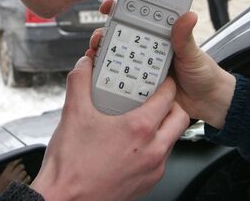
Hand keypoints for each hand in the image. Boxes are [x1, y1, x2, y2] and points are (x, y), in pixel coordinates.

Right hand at [0, 159, 30, 194]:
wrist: (2, 200)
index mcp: (5, 175)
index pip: (12, 164)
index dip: (16, 160)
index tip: (19, 159)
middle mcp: (12, 177)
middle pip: (20, 167)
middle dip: (21, 167)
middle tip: (20, 168)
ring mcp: (18, 181)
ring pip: (24, 172)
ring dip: (24, 173)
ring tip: (21, 175)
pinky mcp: (22, 186)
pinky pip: (27, 178)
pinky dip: (27, 178)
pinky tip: (24, 180)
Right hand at [31, 55, 189, 200]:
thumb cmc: (70, 165)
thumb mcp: (73, 114)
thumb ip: (80, 82)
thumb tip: (84, 65)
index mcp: (139, 129)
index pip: (168, 96)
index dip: (166, 83)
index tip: (159, 78)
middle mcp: (152, 150)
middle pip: (180, 118)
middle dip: (172, 105)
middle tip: (157, 98)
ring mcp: (153, 169)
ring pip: (172, 139)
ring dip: (164, 127)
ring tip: (144, 119)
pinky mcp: (148, 183)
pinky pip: (161, 159)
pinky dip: (155, 147)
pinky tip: (134, 144)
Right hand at [88, 0, 235, 128]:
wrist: (207, 102)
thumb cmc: (204, 73)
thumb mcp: (193, 53)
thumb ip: (185, 36)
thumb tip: (188, 15)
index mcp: (162, 36)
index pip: (139, 17)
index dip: (122, 10)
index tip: (110, 6)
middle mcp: (150, 49)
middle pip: (122, 37)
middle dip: (107, 34)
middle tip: (100, 36)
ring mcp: (144, 67)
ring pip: (119, 57)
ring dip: (105, 55)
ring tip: (97, 54)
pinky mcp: (141, 85)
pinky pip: (124, 79)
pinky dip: (111, 77)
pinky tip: (102, 76)